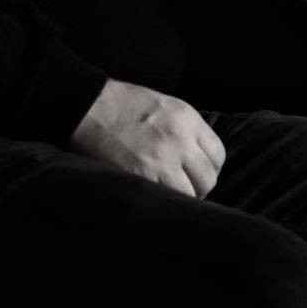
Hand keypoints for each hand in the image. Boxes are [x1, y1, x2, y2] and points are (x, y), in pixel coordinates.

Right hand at [68, 77, 225, 197]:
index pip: (218, 155)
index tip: (195, 173)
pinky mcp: (142, 175)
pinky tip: (152, 195)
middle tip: (181, 187)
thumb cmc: (123, 106)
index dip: (208, 168)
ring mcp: (162, 158)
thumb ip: (185, 130)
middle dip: (198, 187)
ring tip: (165, 192)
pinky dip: (163, 202)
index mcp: (186, 118)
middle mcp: (179, 138)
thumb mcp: (164, 106)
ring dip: (181, 198)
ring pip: (191, 194)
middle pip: (208, 178)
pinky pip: (167, 199)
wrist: (89, 106)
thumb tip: (198, 159)